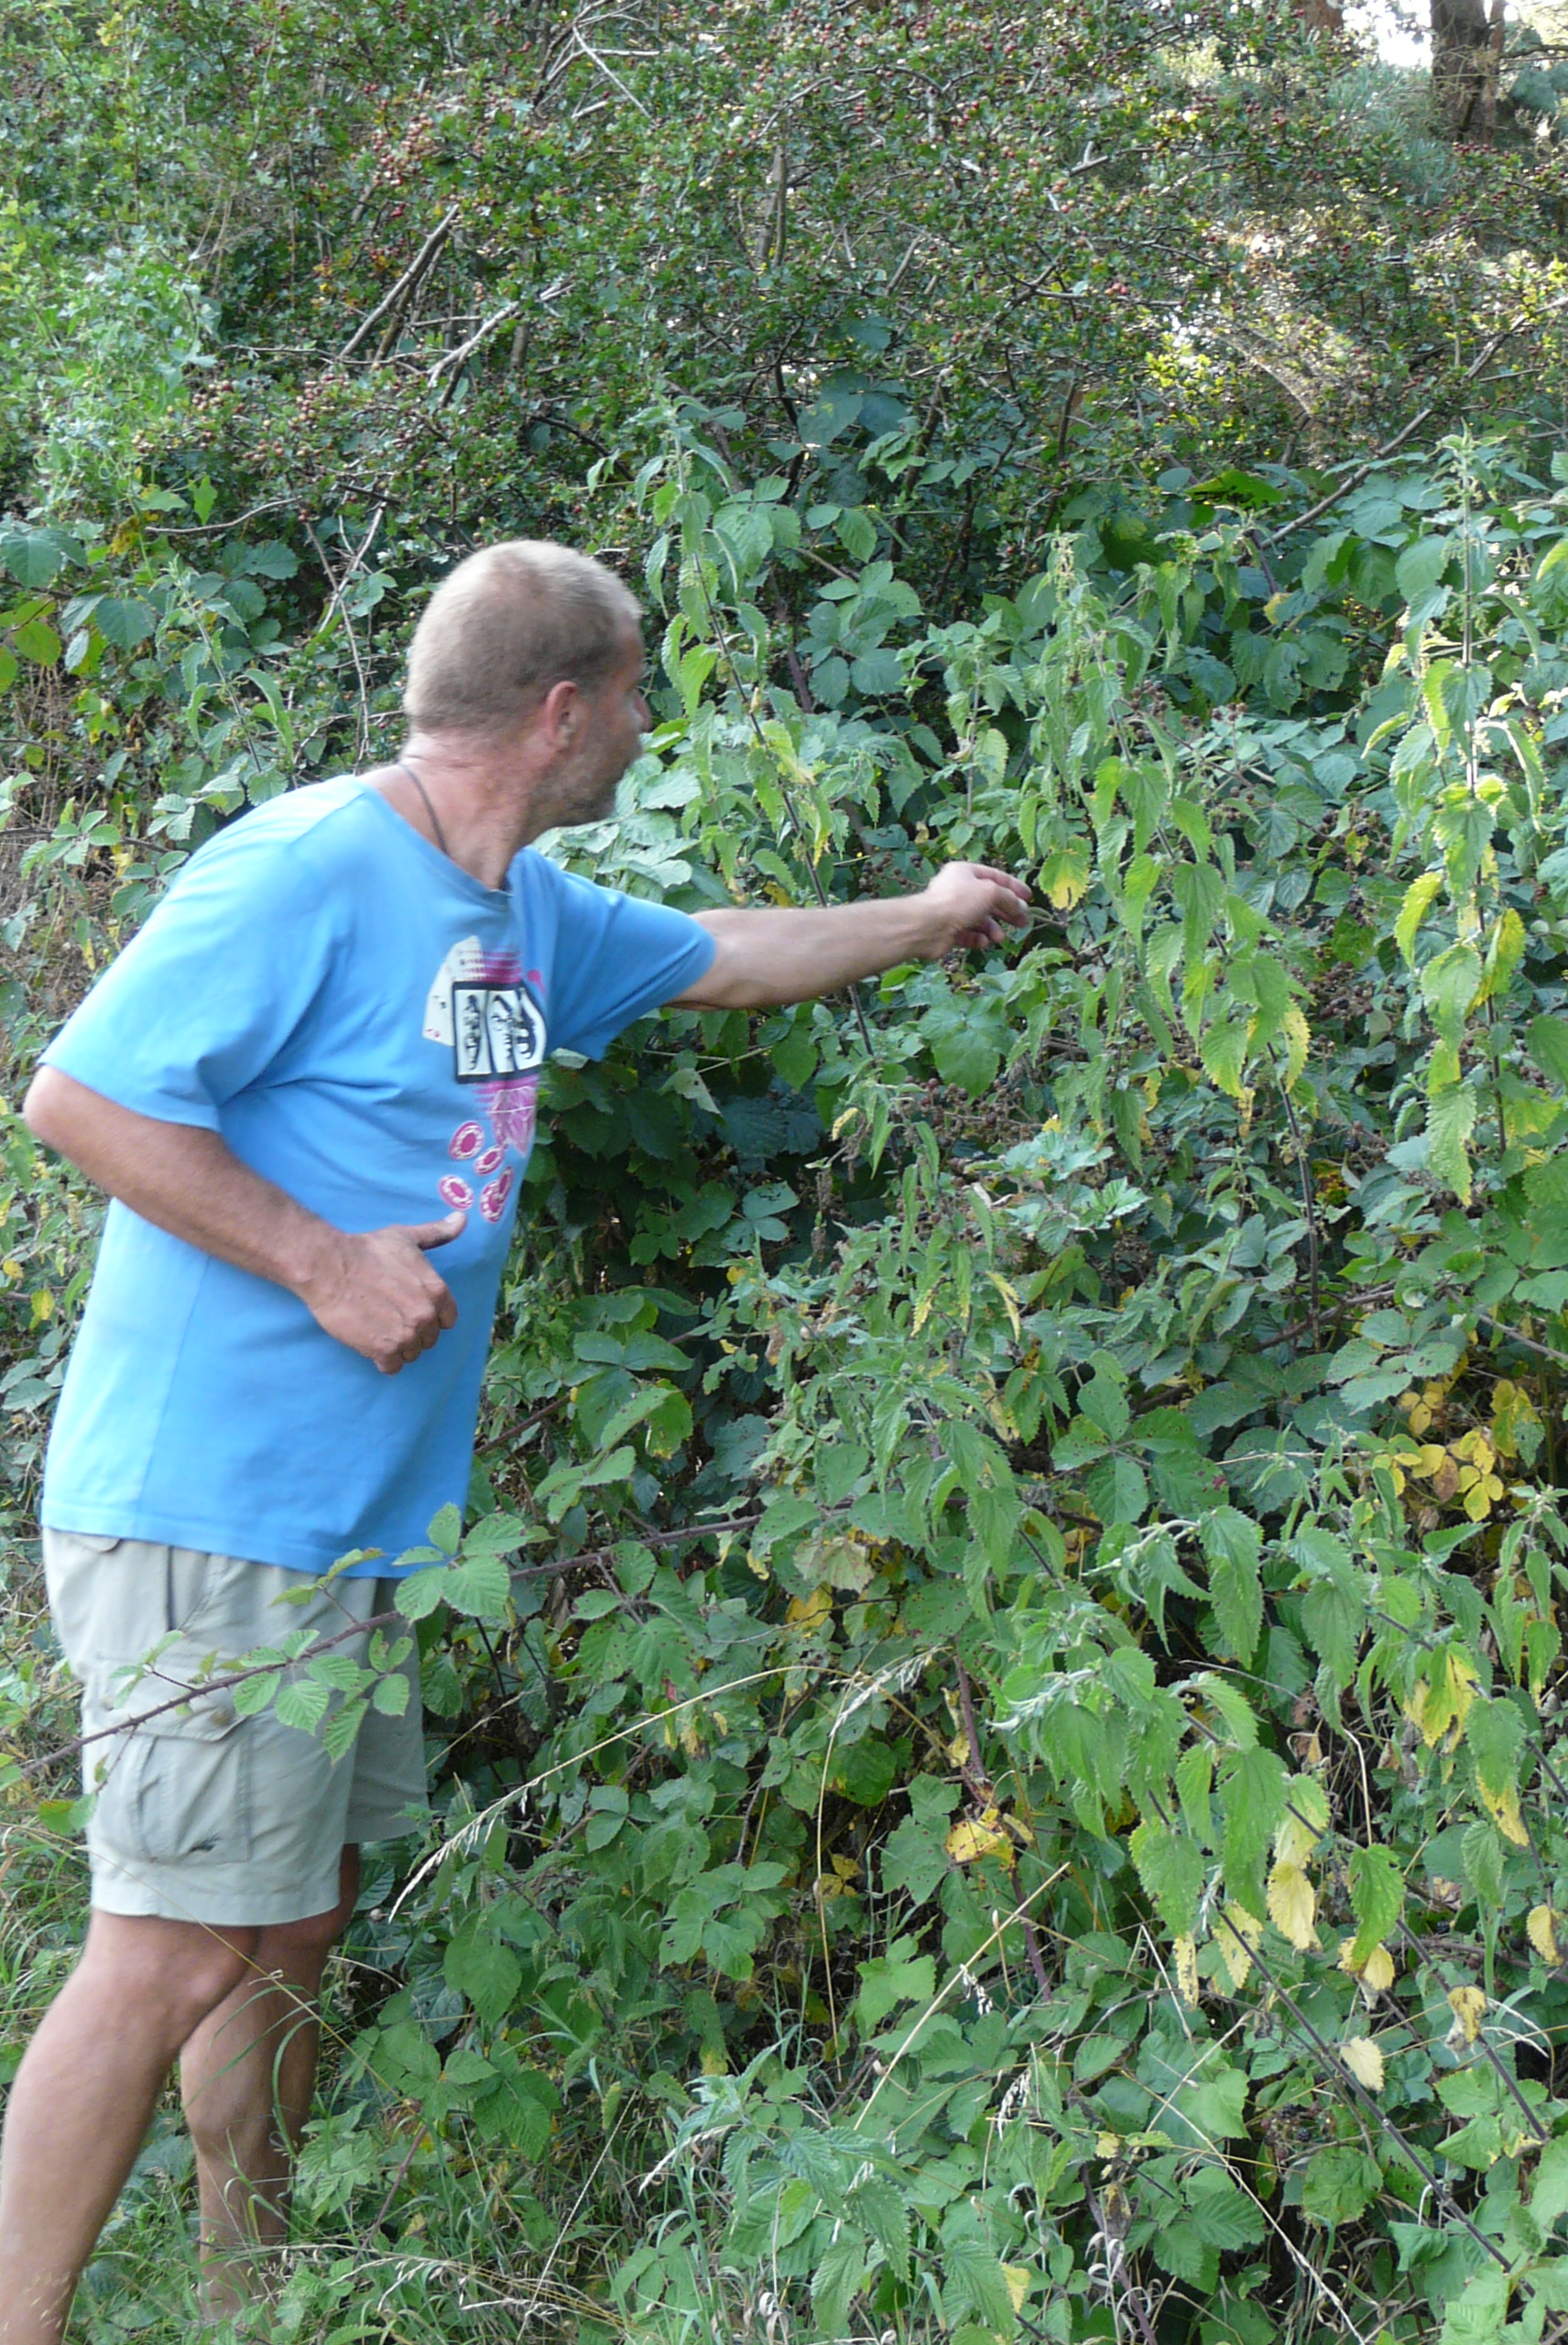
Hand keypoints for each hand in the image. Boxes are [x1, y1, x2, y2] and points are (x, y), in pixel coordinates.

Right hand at [297, 1211, 464, 1373]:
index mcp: (437, 1292)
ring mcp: (406, 1335)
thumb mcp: (407, 1238)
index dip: (429, 1315)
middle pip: (428, 1338)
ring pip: (411, 1353)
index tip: (410, 1307)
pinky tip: (370, 1343)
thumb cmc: (367, 1250)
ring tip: (378, 1327)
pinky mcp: (383, 1350)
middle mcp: (425, 1316)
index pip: (447, 1319)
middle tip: (389, 1316)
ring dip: (397, 1346)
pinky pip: (392, 1367)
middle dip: (412, 1330)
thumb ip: (437, 1233)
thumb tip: (462, 1218)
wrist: (330, 1267)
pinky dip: (382, 1360)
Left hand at [918, 862, 1032, 955]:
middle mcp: (959, 890)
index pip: (996, 877)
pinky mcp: (949, 931)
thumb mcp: (991, 893)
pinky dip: (978, 939)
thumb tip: (1021, 909)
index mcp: (966, 873)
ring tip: (999, 938)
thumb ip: (1009, 899)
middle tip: (1023, 923)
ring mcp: (953, 911)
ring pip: (980, 920)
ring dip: (993, 929)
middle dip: (1007, 912)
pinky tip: (983, 942)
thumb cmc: (959, 902)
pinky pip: (969, 934)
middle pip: (989, 900)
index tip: (1029, 899)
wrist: (927, 926)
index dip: (1014, 887)